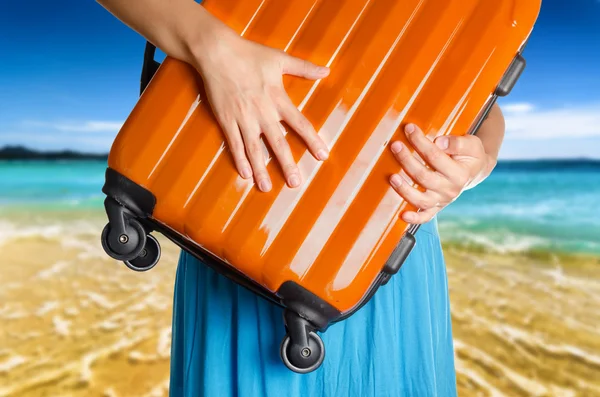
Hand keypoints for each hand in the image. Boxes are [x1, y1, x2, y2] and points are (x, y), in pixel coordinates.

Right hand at [191, 29, 329, 191]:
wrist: (217, 52)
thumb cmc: (249, 53)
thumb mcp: (280, 58)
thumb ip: (304, 68)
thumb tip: (326, 72)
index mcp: (278, 99)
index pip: (300, 124)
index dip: (312, 141)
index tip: (323, 156)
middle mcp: (263, 112)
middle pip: (278, 143)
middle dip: (287, 164)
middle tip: (295, 183)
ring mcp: (243, 118)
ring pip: (254, 149)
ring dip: (261, 169)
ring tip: (266, 188)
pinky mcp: (227, 120)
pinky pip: (234, 143)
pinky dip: (239, 159)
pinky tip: (245, 175)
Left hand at [389, 123, 495, 223]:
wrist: (475, 171)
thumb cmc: (470, 155)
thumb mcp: (472, 144)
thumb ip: (457, 143)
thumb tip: (439, 142)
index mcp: (460, 174)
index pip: (435, 156)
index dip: (420, 142)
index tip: (409, 129)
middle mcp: (451, 190)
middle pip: (423, 176)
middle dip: (407, 160)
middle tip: (395, 145)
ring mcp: (442, 200)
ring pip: (420, 199)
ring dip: (404, 189)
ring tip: (391, 177)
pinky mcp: (436, 207)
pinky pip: (425, 216)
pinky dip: (414, 218)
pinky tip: (403, 215)